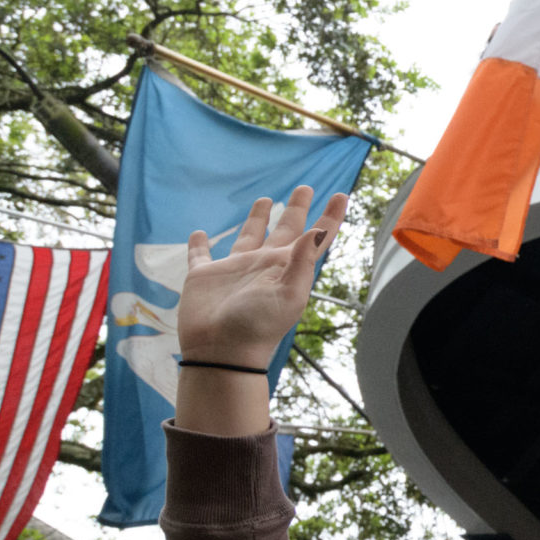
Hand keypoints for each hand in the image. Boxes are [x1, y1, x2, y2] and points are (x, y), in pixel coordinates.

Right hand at [175, 185, 345, 367]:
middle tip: (305, 187)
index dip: (329, 216)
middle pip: (284, 229)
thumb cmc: (259, 325)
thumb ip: (303, 260)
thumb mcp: (289, 293)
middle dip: (295, 208)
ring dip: (257, 218)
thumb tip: (319, 229)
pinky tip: (200, 233)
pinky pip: (201, 255)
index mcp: (287, 266)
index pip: (314, 236)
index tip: (340, 194)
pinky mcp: (204, 276)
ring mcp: (235, 269)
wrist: (222, 351)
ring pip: (248, 236)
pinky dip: (199, 245)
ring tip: (265, 199)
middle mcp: (264, 264)